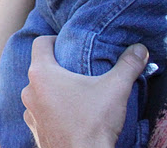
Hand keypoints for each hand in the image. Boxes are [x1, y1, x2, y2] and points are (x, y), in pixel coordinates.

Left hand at [21, 36, 147, 147]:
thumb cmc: (93, 123)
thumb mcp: (114, 89)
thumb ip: (127, 66)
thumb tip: (139, 49)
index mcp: (42, 73)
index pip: (40, 43)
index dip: (54, 39)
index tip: (68, 44)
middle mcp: (28, 89)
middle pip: (41, 67)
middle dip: (58, 66)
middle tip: (78, 70)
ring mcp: (29, 110)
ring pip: (39, 90)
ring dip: (54, 89)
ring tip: (75, 94)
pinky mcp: (34, 127)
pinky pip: (40, 110)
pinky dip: (51, 109)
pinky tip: (69, 114)